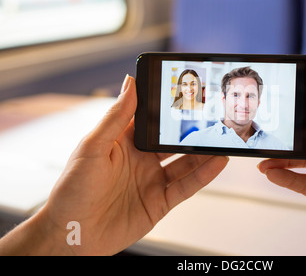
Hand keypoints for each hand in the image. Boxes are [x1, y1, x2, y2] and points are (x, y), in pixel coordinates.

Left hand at [0, 75, 227, 254]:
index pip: (152, 121)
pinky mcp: (159, 202)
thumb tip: (130, 83)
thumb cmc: (71, 191)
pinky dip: (203, 176)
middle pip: (173, 142)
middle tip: (213, 119)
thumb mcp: (92, 147)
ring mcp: (152, 181)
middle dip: (192, 132)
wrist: (72, 235)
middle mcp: (140, 160)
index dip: (169, 110)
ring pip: (184, 163)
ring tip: (222, 140)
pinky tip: (217, 163)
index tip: (188, 96)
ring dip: (204, 153)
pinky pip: (186, 187)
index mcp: (123, 143)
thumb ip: (116, 117)